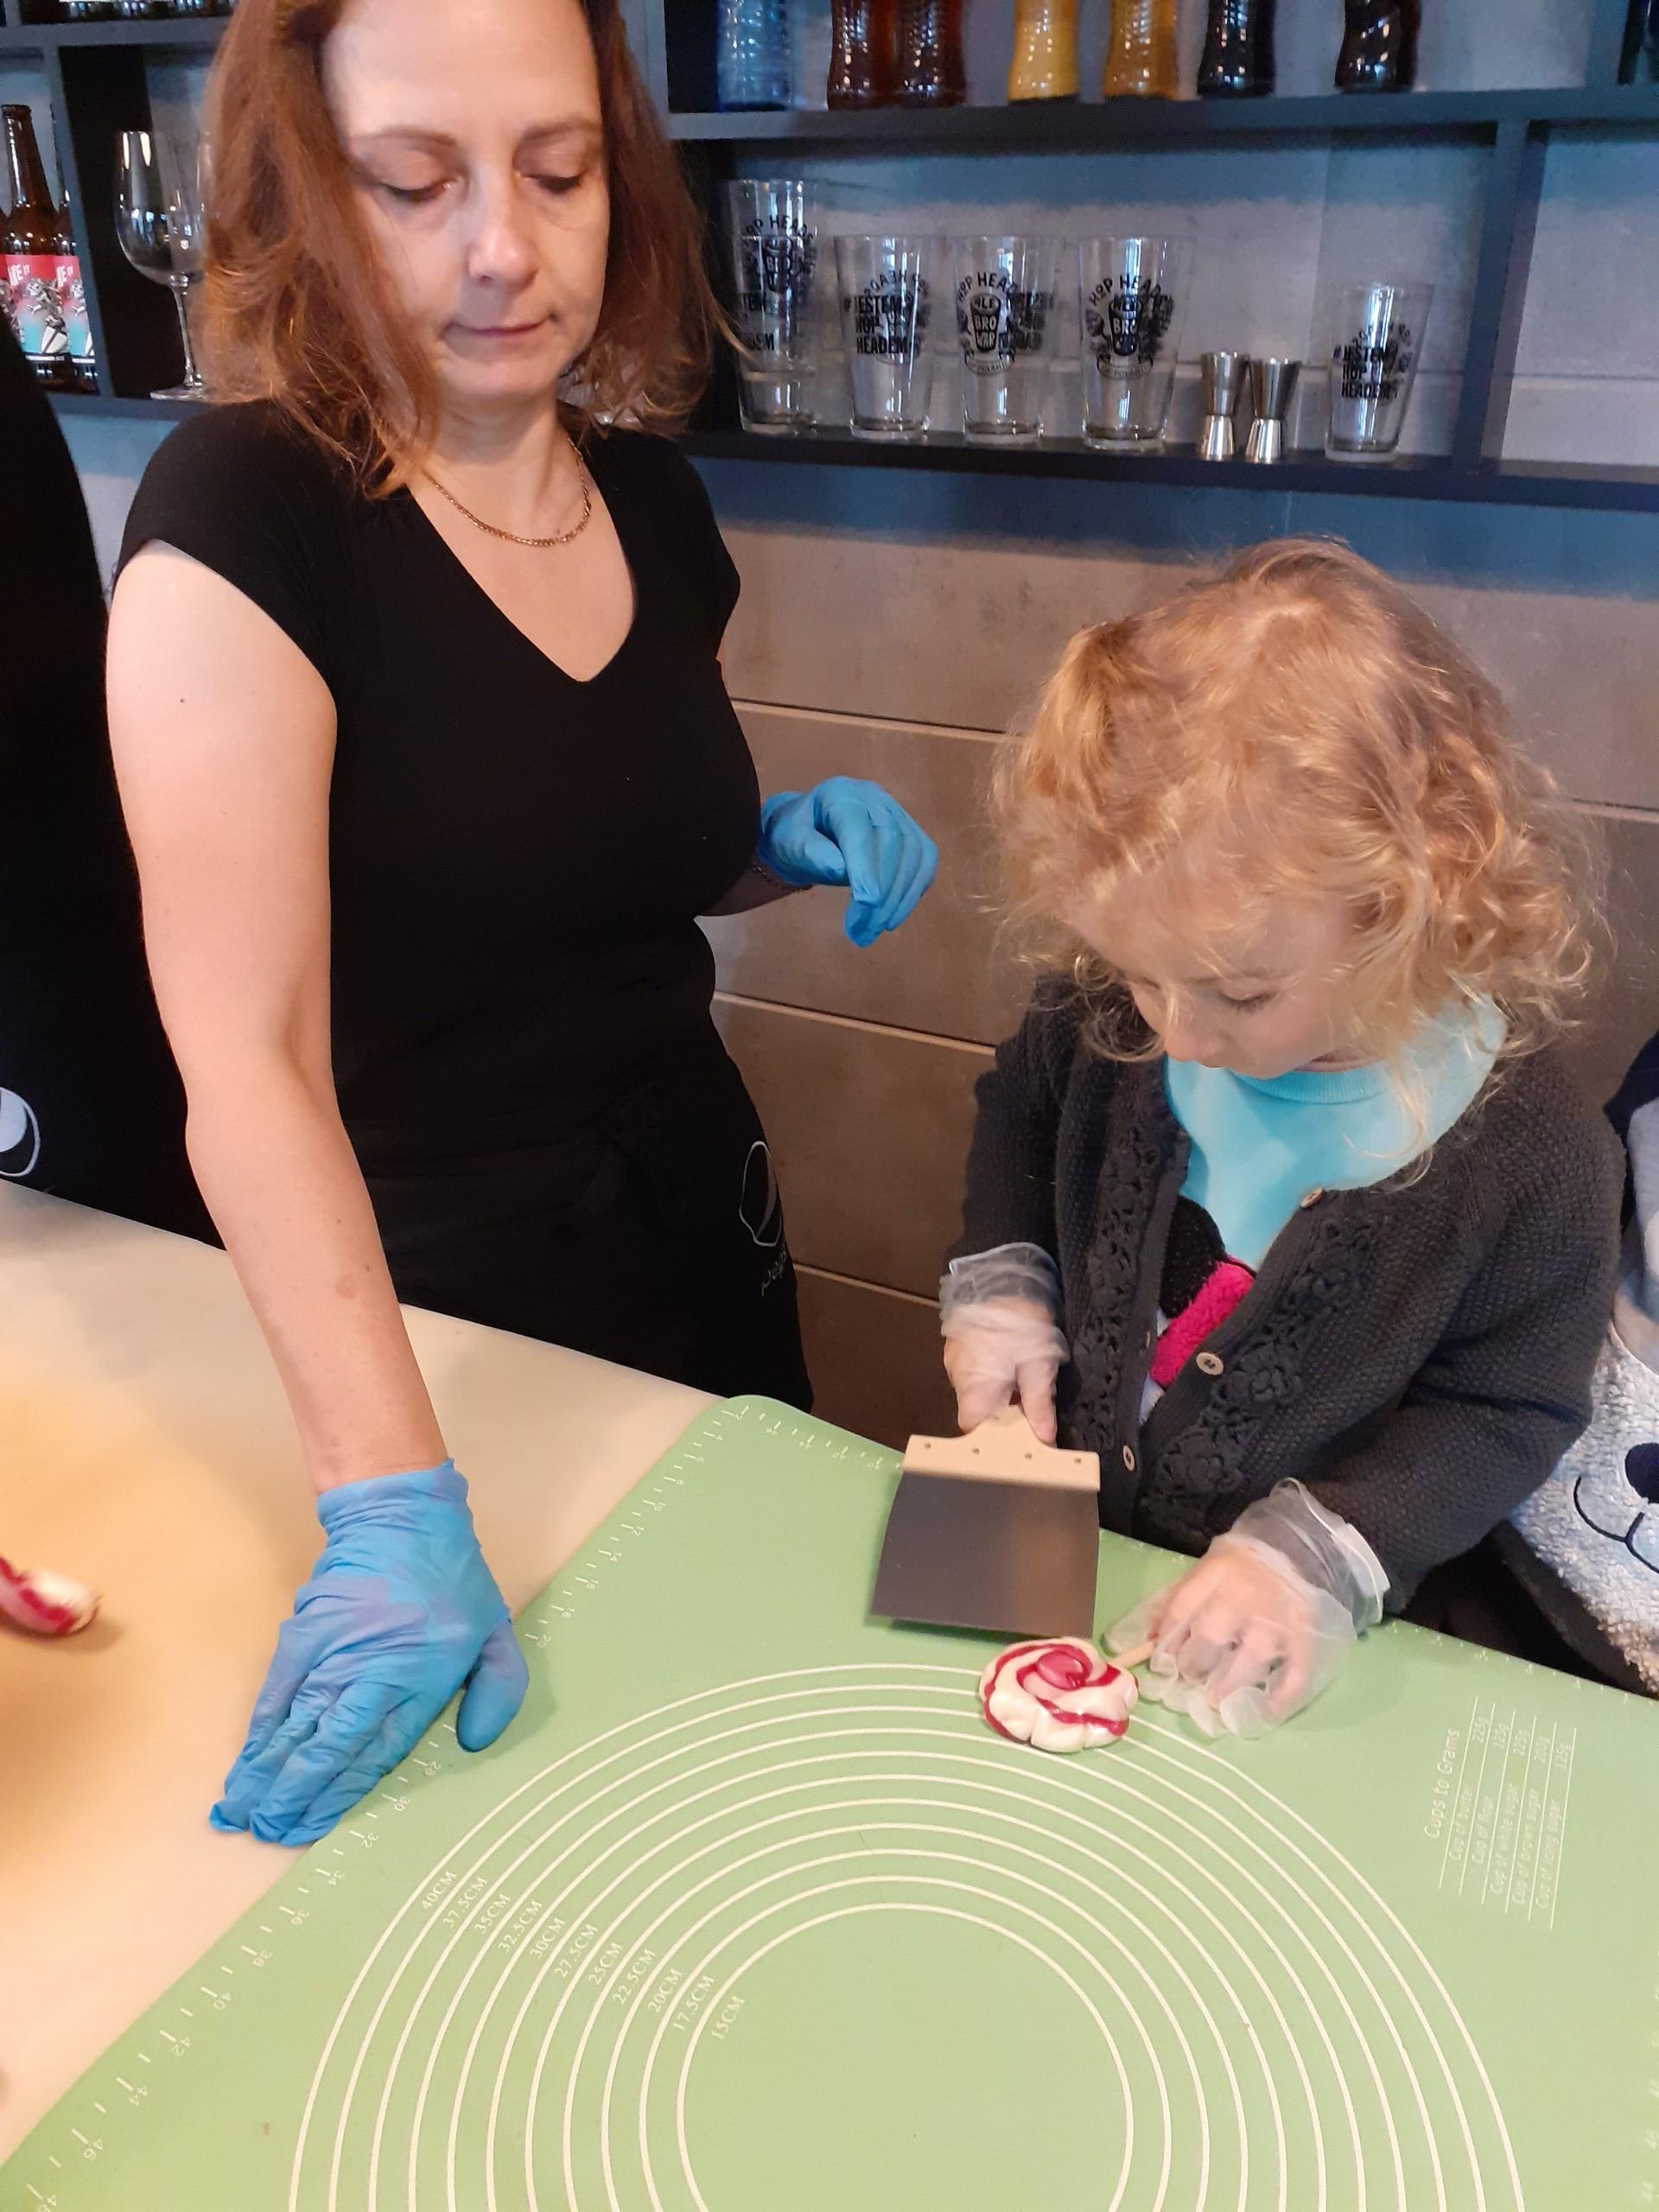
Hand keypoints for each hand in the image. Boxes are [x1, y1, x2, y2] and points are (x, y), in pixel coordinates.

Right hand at [211, 1462, 528, 1846]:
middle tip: (267, 1831)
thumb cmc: (452, 1578)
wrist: (401, 1516)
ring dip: (266, 1773)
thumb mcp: (496, 1631)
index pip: (376, 1752)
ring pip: (294, 1727)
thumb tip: (474, 1743)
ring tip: (241, 1812)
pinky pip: (277, 1692)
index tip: (313, 1826)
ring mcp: (331, 1655)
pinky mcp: (303, 1635)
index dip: (340, 1794)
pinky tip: (245, 1762)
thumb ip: (500, 1689)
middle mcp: (371, 1673)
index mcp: (420, 1679)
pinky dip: (259, 1732)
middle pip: (326, 1747)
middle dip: (293, 1794)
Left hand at [757, 777, 938, 947]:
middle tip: (864, 930)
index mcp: (840, 794)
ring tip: (876, 929)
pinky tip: (893, 916)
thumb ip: (811, 853)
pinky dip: (913, 892)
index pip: (860, 829)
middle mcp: (874, 798)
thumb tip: (841, 870)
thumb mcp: (789, 844)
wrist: (807, 831)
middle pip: (892, 841)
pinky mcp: (912, 833)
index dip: (867, 867)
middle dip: (883, 890)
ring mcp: (897, 814)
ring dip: (900, 897)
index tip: (866, 904)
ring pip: (915, 853)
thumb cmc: (795, 838)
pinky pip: (924, 862)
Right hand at [942, 1296, 1066, 1443]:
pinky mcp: (960, 1342)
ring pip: (977, 1389)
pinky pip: (975, 1369)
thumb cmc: (1019, 1322)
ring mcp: (956, 1357)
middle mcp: (958, 1376)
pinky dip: (993, 1374)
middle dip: (1004, 1414)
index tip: (1022, 1438)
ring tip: (1027, 1383)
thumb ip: (1039, 1404)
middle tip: (1034, 1410)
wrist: (1001, 1274)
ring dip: (1001, 1393)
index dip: (997, 1437)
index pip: (975, 1427)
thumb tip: (1045, 1438)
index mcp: (974, 1388)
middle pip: (977, 1410)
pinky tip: (1013, 1364)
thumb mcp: (1038, 1365)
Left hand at [1108, 1535, 1355, 1736]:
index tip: (1162, 1662)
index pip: (1182, 1608)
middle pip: (1213, 1633)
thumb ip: (1178, 1600)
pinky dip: (1284, 1694)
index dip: (1167, 1640)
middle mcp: (1245, 1593)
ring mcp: (1277, 1615)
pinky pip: (1297, 1667)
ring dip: (1230, 1683)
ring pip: (1253, 1655)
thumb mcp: (1202, 1569)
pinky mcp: (1303, 1632)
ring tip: (1216, 1700)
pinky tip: (1267, 1710)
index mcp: (1215, 1573)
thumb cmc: (1237, 1566)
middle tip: (1190, 1677)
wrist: (1290, 1548)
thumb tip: (1151, 1637)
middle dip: (1194, 1662)